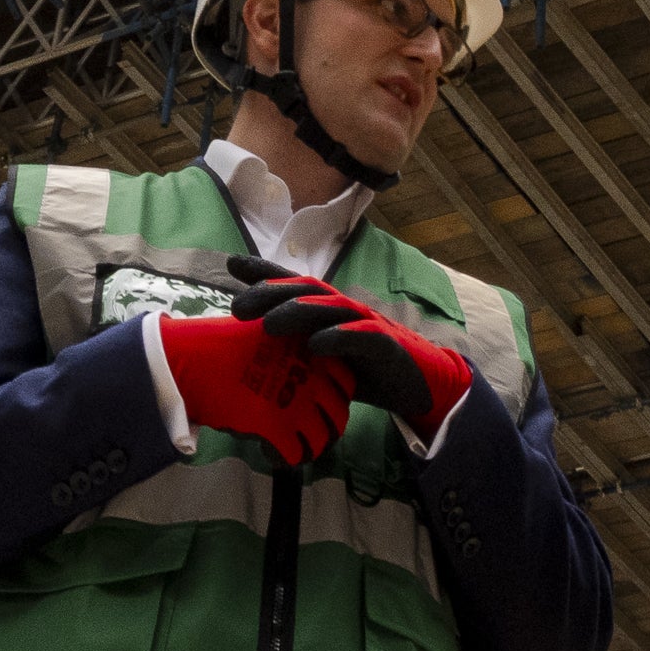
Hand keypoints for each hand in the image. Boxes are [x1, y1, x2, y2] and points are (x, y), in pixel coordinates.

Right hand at [156, 314, 350, 468]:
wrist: (186, 360)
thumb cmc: (219, 346)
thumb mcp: (265, 338)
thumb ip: (290, 357)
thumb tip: (303, 378)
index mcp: (310, 349)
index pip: (346, 383)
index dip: (335, 399)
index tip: (317, 406)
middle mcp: (310, 374)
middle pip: (338, 414)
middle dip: (327, 429)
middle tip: (307, 434)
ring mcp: (295, 400)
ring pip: (321, 439)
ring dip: (309, 448)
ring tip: (292, 448)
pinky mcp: (274, 425)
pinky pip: (294, 454)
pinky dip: (285, 459)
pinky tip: (270, 453)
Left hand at [227, 258, 476, 430]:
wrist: (418, 387)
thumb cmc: (364, 371)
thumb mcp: (321, 361)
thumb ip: (293, 353)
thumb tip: (249, 360)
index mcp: (327, 311)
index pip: (293, 284)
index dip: (264, 271)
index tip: (232, 263)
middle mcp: (344, 310)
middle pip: (305, 290)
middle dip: (270, 293)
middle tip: (238, 306)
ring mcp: (365, 324)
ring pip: (329, 307)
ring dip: (297, 311)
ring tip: (268, 324)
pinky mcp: (385, 345)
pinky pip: (360, 337)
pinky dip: (337, 338)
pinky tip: (315, 345)